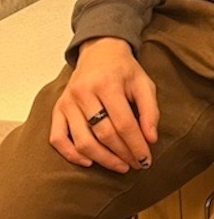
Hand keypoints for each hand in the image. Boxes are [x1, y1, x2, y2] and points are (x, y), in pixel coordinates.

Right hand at [50, 37, 159, 172]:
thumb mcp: (144, 83)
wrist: (100, 52)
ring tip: (120, 166)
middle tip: (136, 165)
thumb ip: (150, 110)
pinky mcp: (57, 109)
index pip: (124, 123)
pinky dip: (71, 154)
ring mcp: (67, 102)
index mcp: (108, 84)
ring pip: (82, 140)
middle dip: (122, 154)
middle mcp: (84, 93)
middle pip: (103, 134)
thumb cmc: (125, 70)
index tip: (146, 160)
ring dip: (102, 159)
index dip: (136, 145)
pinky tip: (90, 161)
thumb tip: (151, 139)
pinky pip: (58, 138)